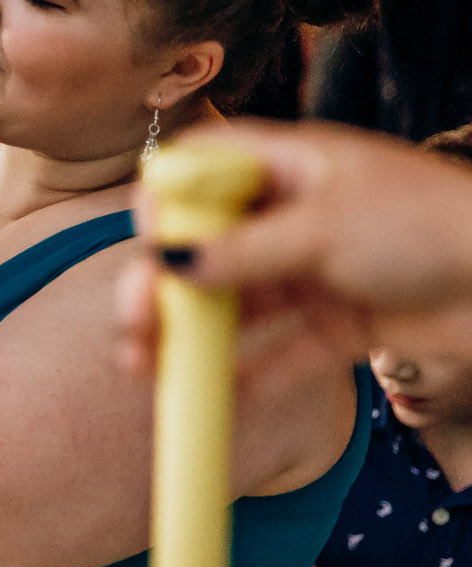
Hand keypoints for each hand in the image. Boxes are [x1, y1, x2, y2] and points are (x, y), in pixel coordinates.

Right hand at [116, 123, 471, 388]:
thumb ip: (242, 250)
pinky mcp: (336, 326)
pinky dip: (244, 377)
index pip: (203, 168)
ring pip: (232, 307)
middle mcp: (291, 217)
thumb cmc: (430, 224)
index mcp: (289, 167)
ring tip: (148, 369)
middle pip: (203, 248)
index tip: (148, 238)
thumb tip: (165, 263)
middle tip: (135, 324)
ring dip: (187, 337)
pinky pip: (277, 354)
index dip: (166, 198)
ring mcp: (311, 273)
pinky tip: (212, 398)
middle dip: (160, 287)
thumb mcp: (325, 226)